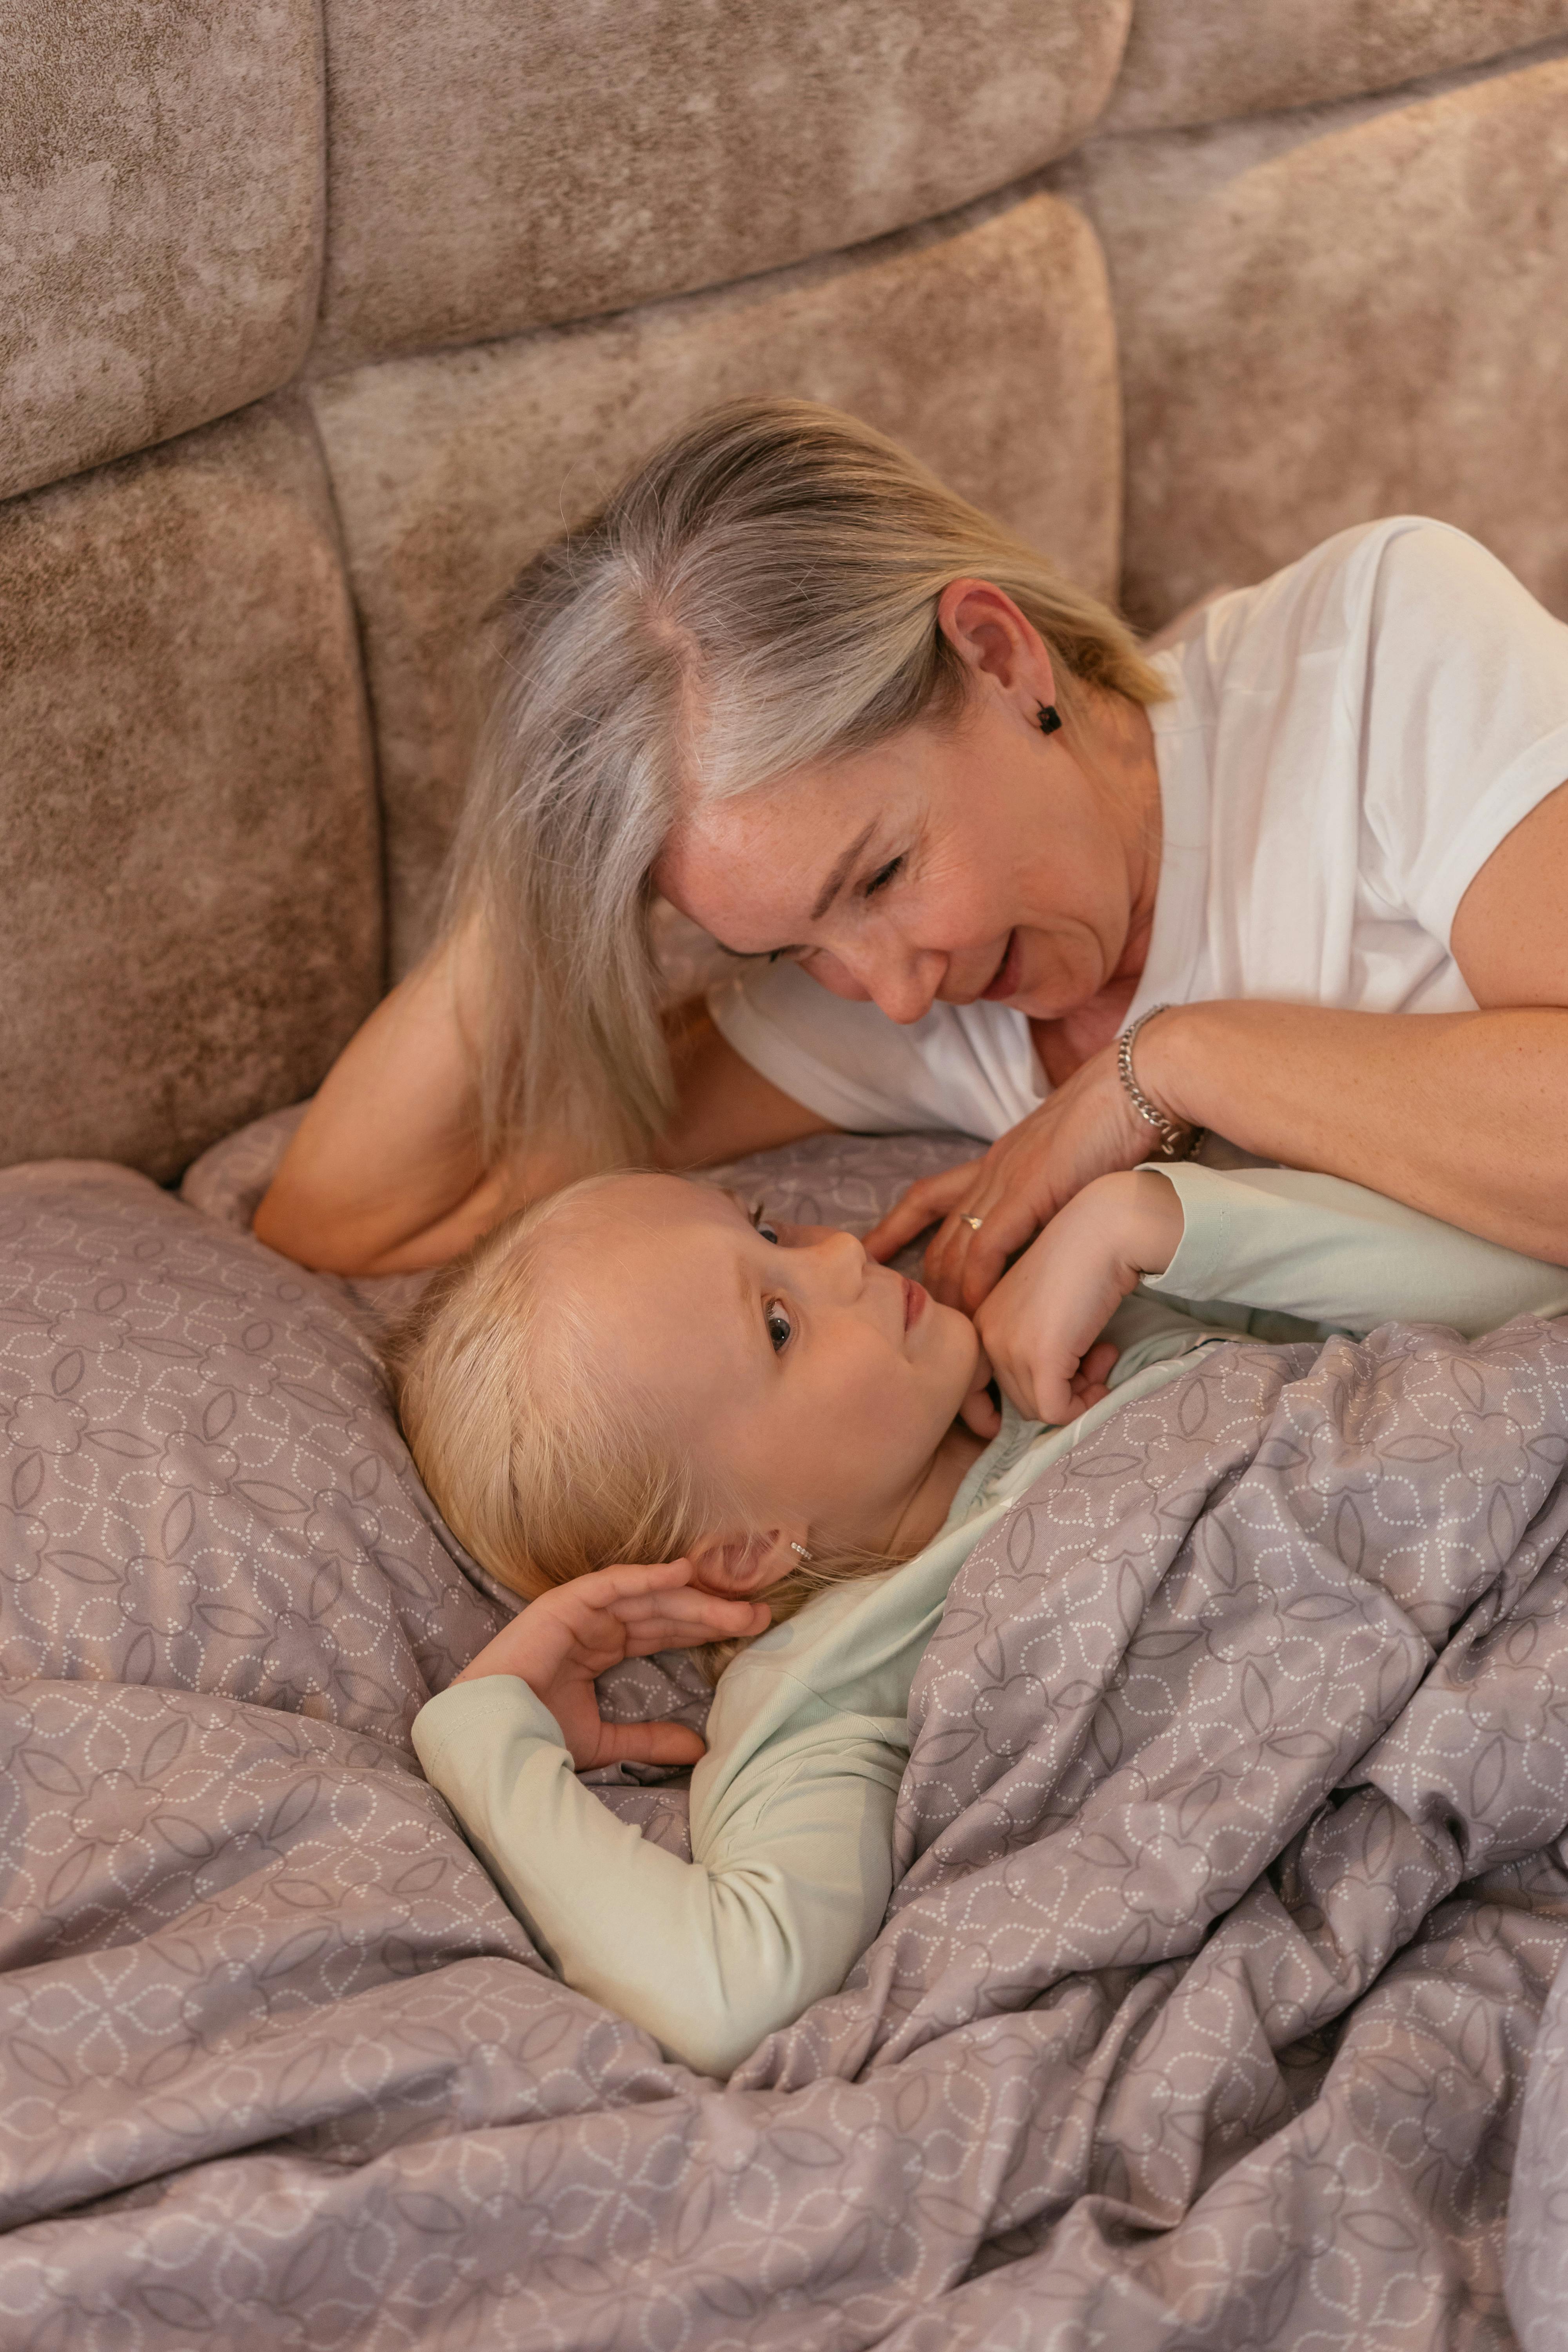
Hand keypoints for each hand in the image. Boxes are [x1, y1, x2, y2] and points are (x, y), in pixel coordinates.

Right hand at [452, 1561, 769, 1771]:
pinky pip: (611, 1584)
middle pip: (665, 1611)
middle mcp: (596, 1624)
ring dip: (692, 1596)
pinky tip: (681, 1573)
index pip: (665, 1631)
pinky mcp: (562, 1604)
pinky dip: (645, 1576)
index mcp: (604, 1648)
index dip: (706, 1629)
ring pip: (647, 1597)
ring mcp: (579, 1611)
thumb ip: (650, 1738)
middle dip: (711, 1611)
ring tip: (736, 1601)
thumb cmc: (536, 1735)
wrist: (490, 1736)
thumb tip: (700, 1749)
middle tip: (759, 1614)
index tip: (750, 1631)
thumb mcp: (606, 1740)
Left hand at [864, 1037, 1174, 1312]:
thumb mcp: (1073, 1163)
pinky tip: (975, 1313)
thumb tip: (1056, 1224)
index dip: (895, 1227)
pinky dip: (976, 1285)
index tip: (871, 1254)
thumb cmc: (1121, 1120)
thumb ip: (1054, 1193)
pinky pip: (986, 1250)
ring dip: (947, 1295)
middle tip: (913, 1321)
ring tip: (946, 1335)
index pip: (928, 1197)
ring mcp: (1005, 1181)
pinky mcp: (1027, 1192)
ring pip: (953, 1248)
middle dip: (920, 1281)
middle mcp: (991, 1171)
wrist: (1138, 1084)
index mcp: (997, 1161)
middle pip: (936, 1235)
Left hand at [974, 1170, 1181, 1423]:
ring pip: (1040, 1408)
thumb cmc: (1080, 1262)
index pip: (968, 1389)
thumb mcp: (1040, 1308)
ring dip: (1079, 1391)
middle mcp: (983, 1334)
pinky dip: (1087, 1400)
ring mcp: (1008, 1346)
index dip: (993, 1413)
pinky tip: (1107, 1358)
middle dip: (1059, 1392)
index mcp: (978, 1320)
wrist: (1104, 1230)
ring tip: (1101, 1351)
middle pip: (1017, 1401)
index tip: (1037, 1410)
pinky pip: (1058, 1411)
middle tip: (1094, 1358)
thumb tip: (1047, 1399)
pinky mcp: (1040, 1357)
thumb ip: (1030, 1345)